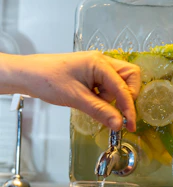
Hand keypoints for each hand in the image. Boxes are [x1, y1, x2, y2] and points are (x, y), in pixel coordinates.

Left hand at [0, 51, 140, 131]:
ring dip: (112, 97)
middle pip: (129, 76)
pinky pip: (107, 85)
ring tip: (92, 103)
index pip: (124, 87)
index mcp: (100, 63)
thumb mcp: (76, 99)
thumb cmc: (49, 81)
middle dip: (126, 95)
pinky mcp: (92, 73)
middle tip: (115, 110)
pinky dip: (104, 96)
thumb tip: (119, 124)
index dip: (128, 108)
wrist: (29, 74)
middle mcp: (102, 61)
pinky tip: (90, 100)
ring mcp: (97, 67)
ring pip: (119, 82)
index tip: (129, 125)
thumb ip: (100, 111)